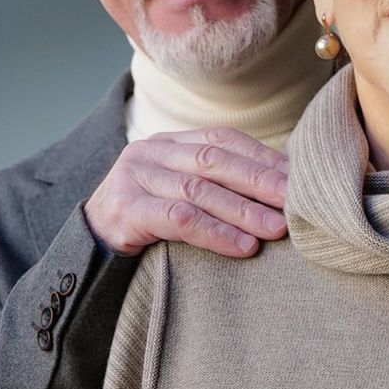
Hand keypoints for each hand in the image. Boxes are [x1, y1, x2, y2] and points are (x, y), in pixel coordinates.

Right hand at [84, 127, 287, 257]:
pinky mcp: (126, 209)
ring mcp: (135, 177)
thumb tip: (280, 190)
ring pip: (200, 189)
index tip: (299, 178)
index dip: (263, 158)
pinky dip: (216, 233)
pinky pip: (179, 219)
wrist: (89, 244)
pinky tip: (243, 248)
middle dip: (261, 181)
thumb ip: (215, 184)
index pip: (224, 140)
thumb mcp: (179, 193)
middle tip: (297, 202)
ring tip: (277, 229)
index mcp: (170, 143)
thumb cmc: (147, 221)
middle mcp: (151, 151)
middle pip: (215, 161)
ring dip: (244, 211)